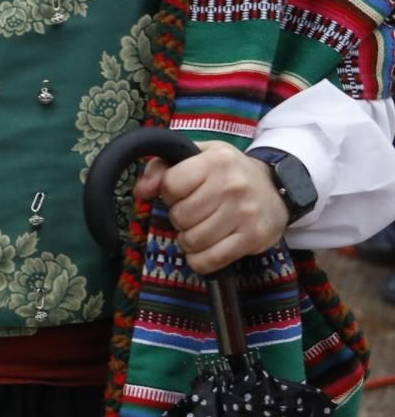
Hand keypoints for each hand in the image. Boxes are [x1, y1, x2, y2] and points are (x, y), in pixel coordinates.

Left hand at [133, 141, 288, 275]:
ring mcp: (245, 213)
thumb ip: (162, 167)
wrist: (276, 188)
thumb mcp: (197, 156)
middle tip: (195, 213)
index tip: (181, 193)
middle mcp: (232, 186)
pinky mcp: (253, 238)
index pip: (170, 185)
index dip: (169, 193)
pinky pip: (211, 260)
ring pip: (192, 241)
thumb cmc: (228, 172)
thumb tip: (140, 191)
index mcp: (215, 160)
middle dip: (180, 218)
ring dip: (190, 240)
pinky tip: (205, 250)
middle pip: (180, 216)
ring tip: (201, 229)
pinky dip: (200, 260)